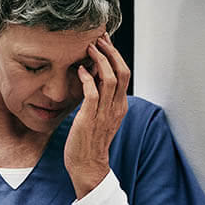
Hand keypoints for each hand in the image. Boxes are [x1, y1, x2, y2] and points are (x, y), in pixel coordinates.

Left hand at [64, 33, 130, 198]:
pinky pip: (92, 94)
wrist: (88, 165)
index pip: (124, 73)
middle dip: (111, 52)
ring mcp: (104, 113)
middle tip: (99, 38)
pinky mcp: (89, 119)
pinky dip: (87, 79)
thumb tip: (91, 77)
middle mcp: (116, 107)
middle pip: (121, 72)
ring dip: (100, 61)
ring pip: (109, 79)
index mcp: (120, 105)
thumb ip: (99, 98)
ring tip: (89, 48)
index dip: (115, 55)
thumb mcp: (99, 116)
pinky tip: (80, 70)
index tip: (104, 41)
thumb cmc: (89, 141)